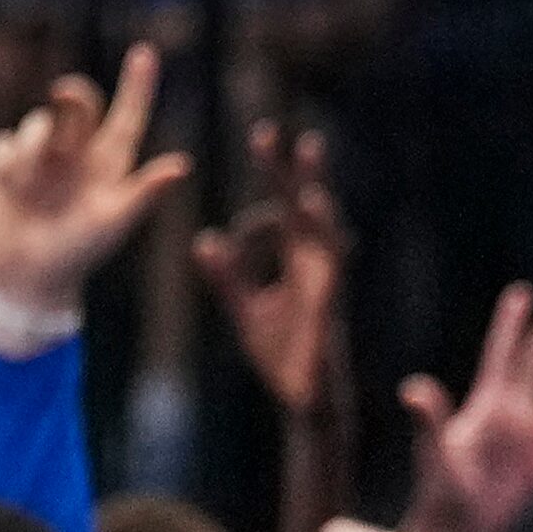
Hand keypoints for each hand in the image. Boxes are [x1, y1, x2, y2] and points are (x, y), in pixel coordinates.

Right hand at [0, 43, 192, 317]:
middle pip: (76, 106)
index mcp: (112, 167)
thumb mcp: (114, 222)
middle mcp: (80, 157)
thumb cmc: (80, 254)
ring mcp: (43, 159)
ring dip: (32, 149)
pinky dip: (6, 163)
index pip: (129, 118)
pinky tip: (11, 190)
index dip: (138, 85)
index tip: (146, 52)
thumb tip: (183, 164)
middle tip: (64, 96)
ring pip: (36, 124)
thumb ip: (143, 192)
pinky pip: (4, 143)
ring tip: (33, 189)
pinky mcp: (9, 165)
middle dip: (69, 100)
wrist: (29, 277)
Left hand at [193, 122, 348, 413]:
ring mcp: (325, 283)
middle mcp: (314, 267)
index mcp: (296, 265)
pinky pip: (328, 262)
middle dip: (295, 173)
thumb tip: (204, 239)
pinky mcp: (328, 302)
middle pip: (304, 210)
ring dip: (315, 193)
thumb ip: (227, 276)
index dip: (272, 178)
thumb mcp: (244, 309)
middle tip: (286, 133)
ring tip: (307, 156)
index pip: (282, 211)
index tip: (261, 141)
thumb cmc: (282, 357)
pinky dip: (322, 234)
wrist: (304, 399)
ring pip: (323, 229)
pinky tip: (311, 208)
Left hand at [400, 282, 532, 531]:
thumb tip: (411, 387)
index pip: (503, 355)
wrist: (459, 529)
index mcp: (488, 406)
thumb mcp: (436, 456)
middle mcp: (511, 413)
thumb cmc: (441, 493)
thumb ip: (429, 420)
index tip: (522, 293)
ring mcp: (528, 435)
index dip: (512, 324)